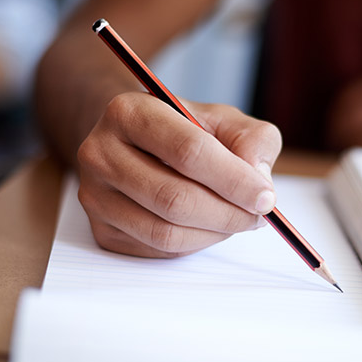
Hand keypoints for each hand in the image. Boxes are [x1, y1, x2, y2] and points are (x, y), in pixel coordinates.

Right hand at [76, 93, 281, 257]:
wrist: (136, 143)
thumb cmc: (183, 130)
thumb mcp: (223, 119)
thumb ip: (252, 139)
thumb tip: (258, 179)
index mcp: (129, 112)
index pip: (188, 151)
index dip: (234, 180)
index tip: (266, 197)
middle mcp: (100, 152)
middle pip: (174, 198)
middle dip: (228, 213)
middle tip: (259, 215)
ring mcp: (95, 195)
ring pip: (165, 232)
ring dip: (214, 233)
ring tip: (237, 219)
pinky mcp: (101, 229)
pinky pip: (158, 249)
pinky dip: (195, 243)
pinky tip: (208, 225)